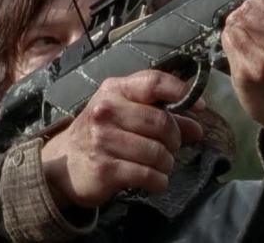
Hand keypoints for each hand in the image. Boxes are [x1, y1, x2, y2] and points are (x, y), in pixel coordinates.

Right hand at [40, 70, 203, 207]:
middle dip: (175, 138)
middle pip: (161, 123)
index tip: (199, 107)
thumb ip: (164, 116)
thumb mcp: (128, 115)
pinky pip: (147, 175)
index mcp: (115, 90)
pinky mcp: (104, 168)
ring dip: (167, 163)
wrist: (64, 165)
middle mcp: (106, 110)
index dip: (180, 92)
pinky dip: (159, 181)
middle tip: (172, 146)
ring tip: (162, 165)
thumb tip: (197, 128)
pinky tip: (156, 181)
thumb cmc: (104, 132)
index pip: (153, 82)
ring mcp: (102, 140)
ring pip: (157, 152)